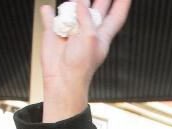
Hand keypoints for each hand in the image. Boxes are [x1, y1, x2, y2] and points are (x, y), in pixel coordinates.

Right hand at [40, 1, 131, 121]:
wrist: (62, 79)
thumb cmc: (80, 65)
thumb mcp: (90, 38)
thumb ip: (86, 17)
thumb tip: (80, 1)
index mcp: (101, 35)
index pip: (116, 15)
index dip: (122, 3)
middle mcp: (88, 30)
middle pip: (97, 7)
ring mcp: (71, 29)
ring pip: (72, 7)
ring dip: (71, 4)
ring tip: (73, 3)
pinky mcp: (54, 31)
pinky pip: (50, 16)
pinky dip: (49, 13)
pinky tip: (48, 10)